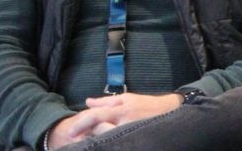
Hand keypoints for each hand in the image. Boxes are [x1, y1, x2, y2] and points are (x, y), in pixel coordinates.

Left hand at [50, 92, 184, 143]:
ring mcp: (129, 132)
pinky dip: (109, 143)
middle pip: (99, 131)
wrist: (171, 111)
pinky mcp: (135, 140)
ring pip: (107, 139)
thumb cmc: (147, 105)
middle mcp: (124, 121)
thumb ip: (106, 101)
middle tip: (80, 139)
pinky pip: (117, 143)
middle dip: (89, 134)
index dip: (81, 124)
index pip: (95, 116)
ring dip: (99, 140)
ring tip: (94, 141)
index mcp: (120, 109)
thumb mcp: (127, 98)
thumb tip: (88, 102)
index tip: (70, 132)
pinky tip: (107, 143)